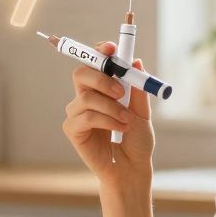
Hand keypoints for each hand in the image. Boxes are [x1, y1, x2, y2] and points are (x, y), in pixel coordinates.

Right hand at [62, 41, 154, 183]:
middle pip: (81, 73)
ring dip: (111, 107)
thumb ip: (138, 89)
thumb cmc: (136, 141)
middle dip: (101, 76)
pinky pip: (87, 116)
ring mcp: (77, 113)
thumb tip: (136, 62)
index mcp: (102, 89)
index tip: (112, 47)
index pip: (94, 63)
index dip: (99, 52)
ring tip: (127, 121)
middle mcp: (86, 97)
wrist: (132, 168)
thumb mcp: (142, 112)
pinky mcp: (72, 130)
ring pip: (87, 97)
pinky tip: (119, 129)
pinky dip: (106, 121)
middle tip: (120, 90)